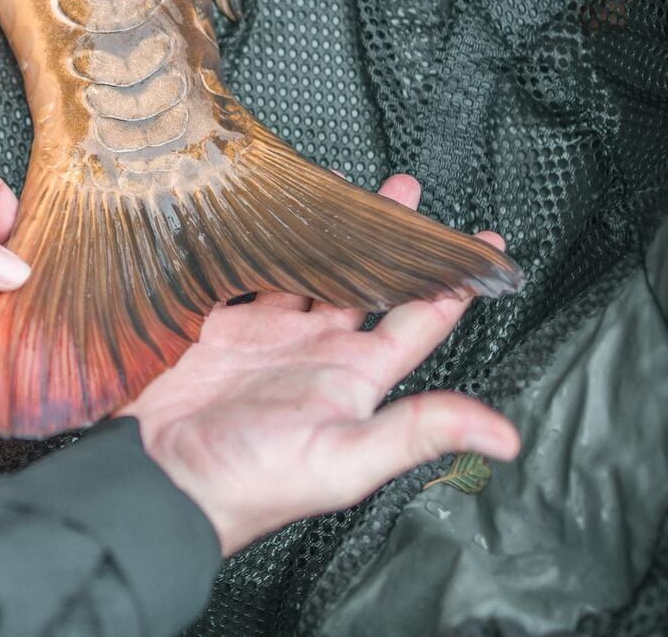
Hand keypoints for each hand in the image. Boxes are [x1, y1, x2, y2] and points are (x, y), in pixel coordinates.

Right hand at [120, 174, 520, 555]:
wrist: (161, 479)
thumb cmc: (254, 481)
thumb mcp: (344, 459)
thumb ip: (418, 433)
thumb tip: (506, 438)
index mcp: (355, 376)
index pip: (420, 319)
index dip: (453, 282)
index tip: (486, 245)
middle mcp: (317, 349)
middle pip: (365, 280)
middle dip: (387, 236)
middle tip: (403, 187)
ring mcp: (267, 334)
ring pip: (308, 268)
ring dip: (326, 229)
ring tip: (340, 185)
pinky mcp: (217, 324)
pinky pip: (247, 271)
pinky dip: (259, 242)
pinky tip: (268, 211)